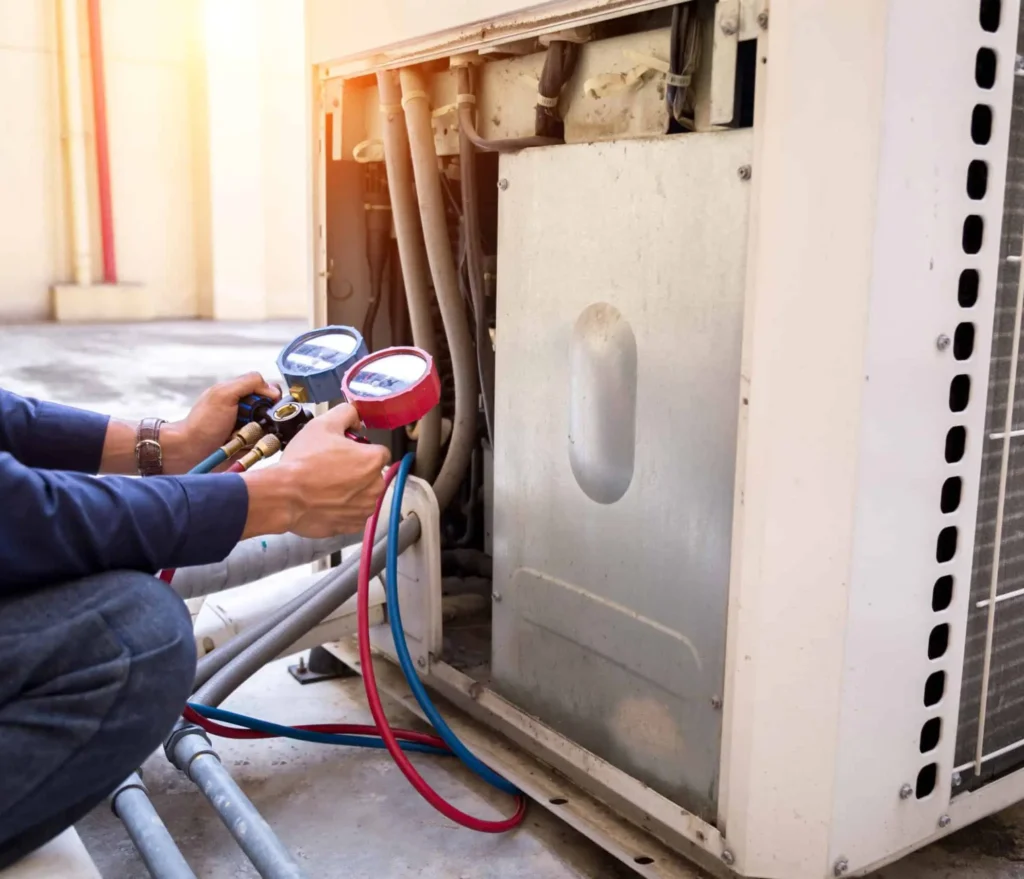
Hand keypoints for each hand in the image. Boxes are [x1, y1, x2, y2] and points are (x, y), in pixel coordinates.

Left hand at [163, 373, 280, 473]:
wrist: (189, 452)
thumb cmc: (201, 423)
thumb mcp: (223, 394)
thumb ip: (248, 383)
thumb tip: (273, 389)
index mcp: (241, 394)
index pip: (270, 390)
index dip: (272, 397)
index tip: (268, 405)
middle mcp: (248, 411)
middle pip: (275, 410)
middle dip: (270, 418)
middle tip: (253, 423)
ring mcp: (250, 430)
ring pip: (274, 429)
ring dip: (266, 434)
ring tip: (248, 438)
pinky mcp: (251, 447)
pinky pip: (268, 445)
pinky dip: (264, 447)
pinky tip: (251, 447)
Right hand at [240, 404, 390, 538]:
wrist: (284, 496)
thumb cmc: (303, 462)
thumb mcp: (323, 424)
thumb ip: (346, 413)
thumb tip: (355, 417)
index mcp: (372, 461)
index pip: (378, 451)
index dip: (360, 449)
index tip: (344, 450)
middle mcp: (374, 487)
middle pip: (372, 474)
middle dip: (357, 470)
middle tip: (331, 466)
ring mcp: (364, 508)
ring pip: (363, 494)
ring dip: (351, 490)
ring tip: (325, 484)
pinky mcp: (352, 525)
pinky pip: (353, 513)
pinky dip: (343, 508)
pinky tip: (325, 500)